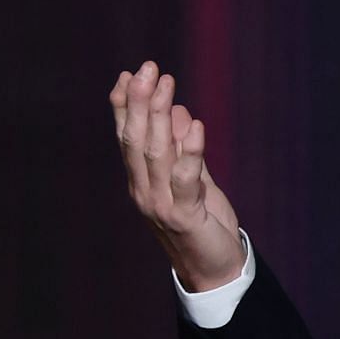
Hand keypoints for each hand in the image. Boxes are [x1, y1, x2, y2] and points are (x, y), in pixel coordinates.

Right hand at [111, 61, 243, 290]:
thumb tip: (177, 110)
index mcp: (141, 179)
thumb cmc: (203, 224)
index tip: (128, 74)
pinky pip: (186, 179)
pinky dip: (190, 151)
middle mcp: (143, 189)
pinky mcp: (183, 216)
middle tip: (147, 69)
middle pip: (136, 139)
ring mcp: (159, 204)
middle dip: (139, 101)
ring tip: (165, 85)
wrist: (214, 269)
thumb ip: (182, 149)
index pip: (127, 136)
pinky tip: (195, 125)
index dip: (124, 105)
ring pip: (155, 153)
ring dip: (159, 116)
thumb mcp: (193, 180)